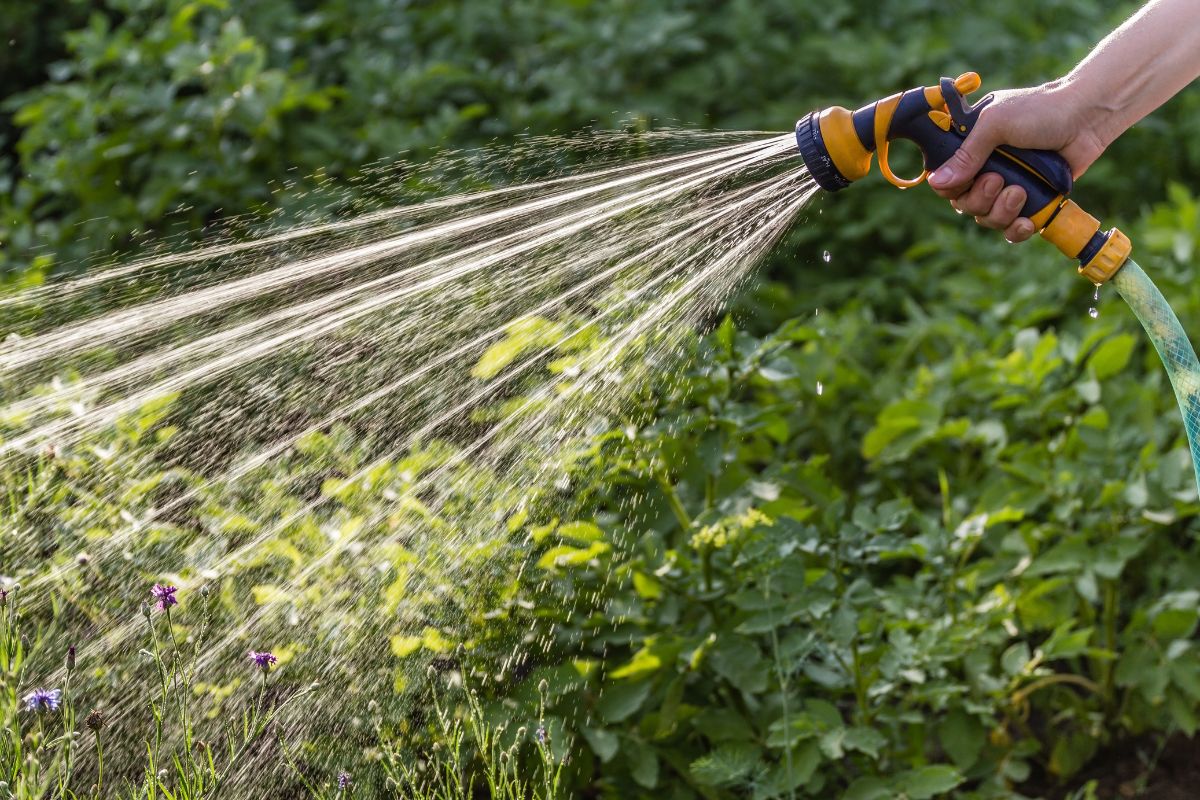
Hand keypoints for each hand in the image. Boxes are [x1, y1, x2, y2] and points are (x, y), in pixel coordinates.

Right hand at [927, 81, 1107, 242]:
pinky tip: (1026, 222)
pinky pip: (1011, 229)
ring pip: (986, 218)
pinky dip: (1016, 230)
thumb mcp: (996, 124)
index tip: (964, 183)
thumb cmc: (1041, 110)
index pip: (945, 180)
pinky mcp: (1030, 201)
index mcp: (970, 148)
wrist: (1087, 117)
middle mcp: (985, 169)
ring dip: (1000, 212)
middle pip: (963, 204)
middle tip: (999, 180)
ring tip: (1020, 192)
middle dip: (979, 199)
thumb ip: (967, 154)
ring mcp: (1007, 186)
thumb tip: (936, 182)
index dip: (950, 188)